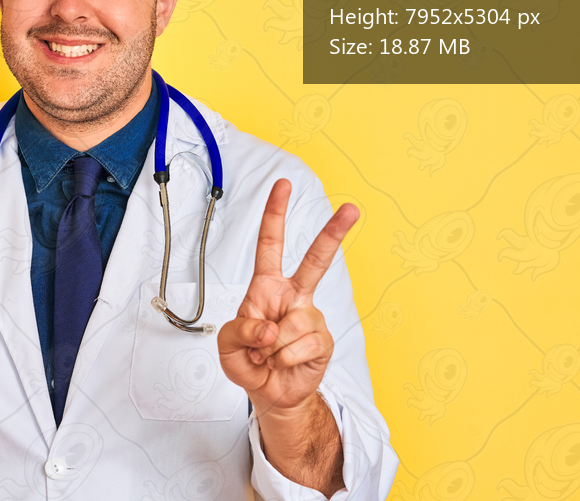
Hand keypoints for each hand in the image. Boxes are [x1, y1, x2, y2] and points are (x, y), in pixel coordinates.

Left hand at [218, 178, 357, 414]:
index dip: (275, 214)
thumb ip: (241, 330)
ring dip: (272, 346)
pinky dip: (284, 358)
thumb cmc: (249, 362)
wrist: (271, 393)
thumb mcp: (227, 344)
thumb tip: (270, 327)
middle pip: (316, 260)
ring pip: (293, 322)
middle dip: (334, 233)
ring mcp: (311, 316)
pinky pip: (302, 344)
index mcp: (266, 286)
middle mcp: (293, 296)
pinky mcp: (323, 340)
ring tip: (268, 355)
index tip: (284, 185)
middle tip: (352, 208)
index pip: (270, 244)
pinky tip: (283, 362)